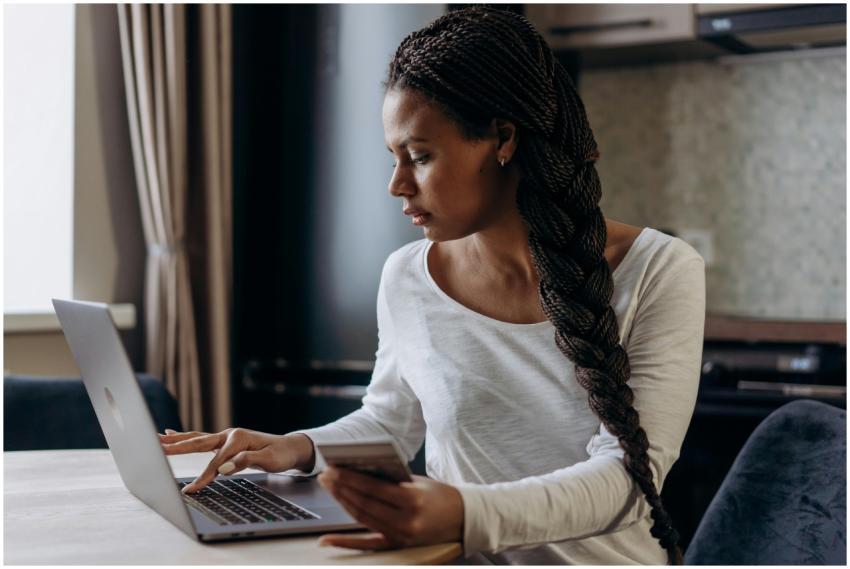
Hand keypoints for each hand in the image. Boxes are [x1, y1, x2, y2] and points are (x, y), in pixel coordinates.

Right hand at [159, 428, 313, 492]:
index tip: (191, 490)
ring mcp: (226, 436)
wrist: (290, 447)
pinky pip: (200, 439)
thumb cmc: (280, 454)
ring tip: (157, 437)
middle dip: (177, 446)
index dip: (204, 476)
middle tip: (157, 447)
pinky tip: (171, 433)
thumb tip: (223, 468)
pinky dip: (185, 437)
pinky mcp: (224, 441)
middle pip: (199, 442)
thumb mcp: (268, 460)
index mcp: (239, 438)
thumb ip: (245, 461)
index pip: (216, 461)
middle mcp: (230, 434)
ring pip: (196, 438)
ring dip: (176, 439)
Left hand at [317, 467, 463, 549]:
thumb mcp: (418, 482)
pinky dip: (344, 542)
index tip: (333, 468)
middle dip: (341, 488)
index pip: (374, 488)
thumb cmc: (440, 495)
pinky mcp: (397, 545)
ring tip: (329, 489)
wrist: (463, 518)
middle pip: (364, 504)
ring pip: (362, 519)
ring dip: (342, 503)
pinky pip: (366, 544)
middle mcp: (406, 521)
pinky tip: (327, 539)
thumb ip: (391, 479)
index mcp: (413, 500)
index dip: (350, 478)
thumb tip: (359, 471)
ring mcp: (400, 536)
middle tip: (325, 476)